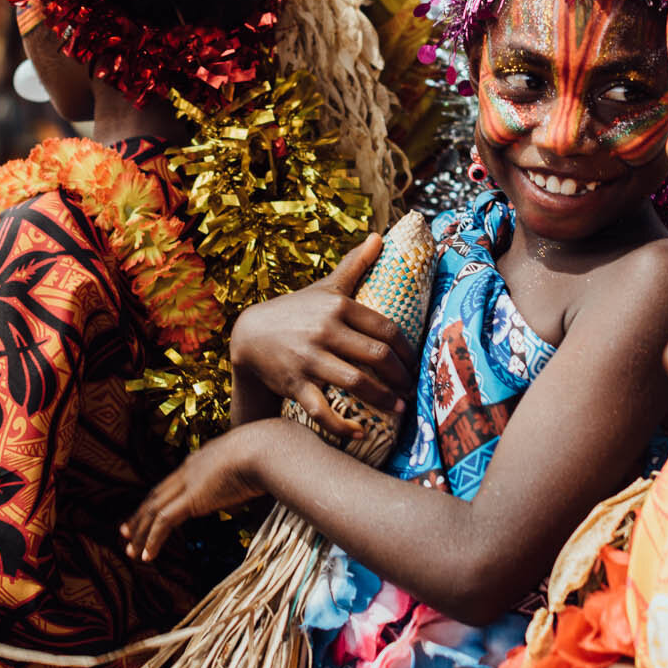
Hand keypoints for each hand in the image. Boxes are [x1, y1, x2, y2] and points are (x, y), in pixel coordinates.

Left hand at [122, 432, 266, 562]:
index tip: (148, 513)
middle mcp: (189, 469)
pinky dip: (153, 539)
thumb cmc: (269, 453)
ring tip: (132, 552)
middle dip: (140, 516)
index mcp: (202, 459)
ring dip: (141, 533)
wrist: (266, 446)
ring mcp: (188, 482)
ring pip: (153, 510)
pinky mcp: (192, 498)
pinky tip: (147, 556)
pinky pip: (164, 522)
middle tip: (126, 533)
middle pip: (156, 495)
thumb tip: (262, 484)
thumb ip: (250, 475)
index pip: (172, 483)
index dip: (158, 499)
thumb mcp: (255, 463)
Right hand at [231, 234, 413, 440]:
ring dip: (384, 400)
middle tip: (413, 388)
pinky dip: (344, 425)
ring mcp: (309, 359)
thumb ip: (354, 264)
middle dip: (402, 376)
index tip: (417, 362)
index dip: (408, 348)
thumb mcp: (325, 286)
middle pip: (376, 356)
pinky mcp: (295, 384)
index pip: (386, 327)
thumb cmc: (296, 310)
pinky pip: (323, 410)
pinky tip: (362, 432)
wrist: (249, 335)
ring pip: (356, 383)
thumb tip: (379, 236)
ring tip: (401, 409)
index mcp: (337, 306)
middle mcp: (325, 331)